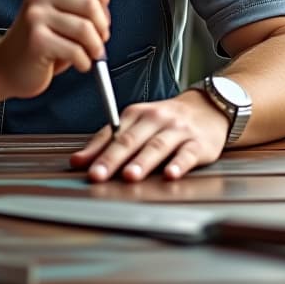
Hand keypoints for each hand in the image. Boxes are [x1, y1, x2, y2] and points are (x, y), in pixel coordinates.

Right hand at [0, 0, 122, 99]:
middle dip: (102, 27)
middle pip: (90, 2)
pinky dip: (85, 62)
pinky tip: (80, 64)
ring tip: (91, 55)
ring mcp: (35, 16)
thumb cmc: (43, 40)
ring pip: (85, 28)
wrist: (5, 68)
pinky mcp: (36, 40)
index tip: (99, 16)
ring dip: (96, 48)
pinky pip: (75, 50)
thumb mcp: (68, 12)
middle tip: (98, 41)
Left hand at [69, 89, 229, 181]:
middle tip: (98, 175)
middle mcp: (155, 119)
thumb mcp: (136, 124)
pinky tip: (171, 174)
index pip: (113, 134)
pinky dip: (179, 164)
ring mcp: (177, 130)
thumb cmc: (166, 121)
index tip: (84, 168)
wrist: (207, 107)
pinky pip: (187, 154)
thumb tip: (78, 161)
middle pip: (130, 140)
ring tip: (129, 176)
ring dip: (142, 162)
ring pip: (156, 146)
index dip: (97, 152)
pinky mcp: (198, 143)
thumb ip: (107, 142)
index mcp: (136, 114)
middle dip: (113, 159)